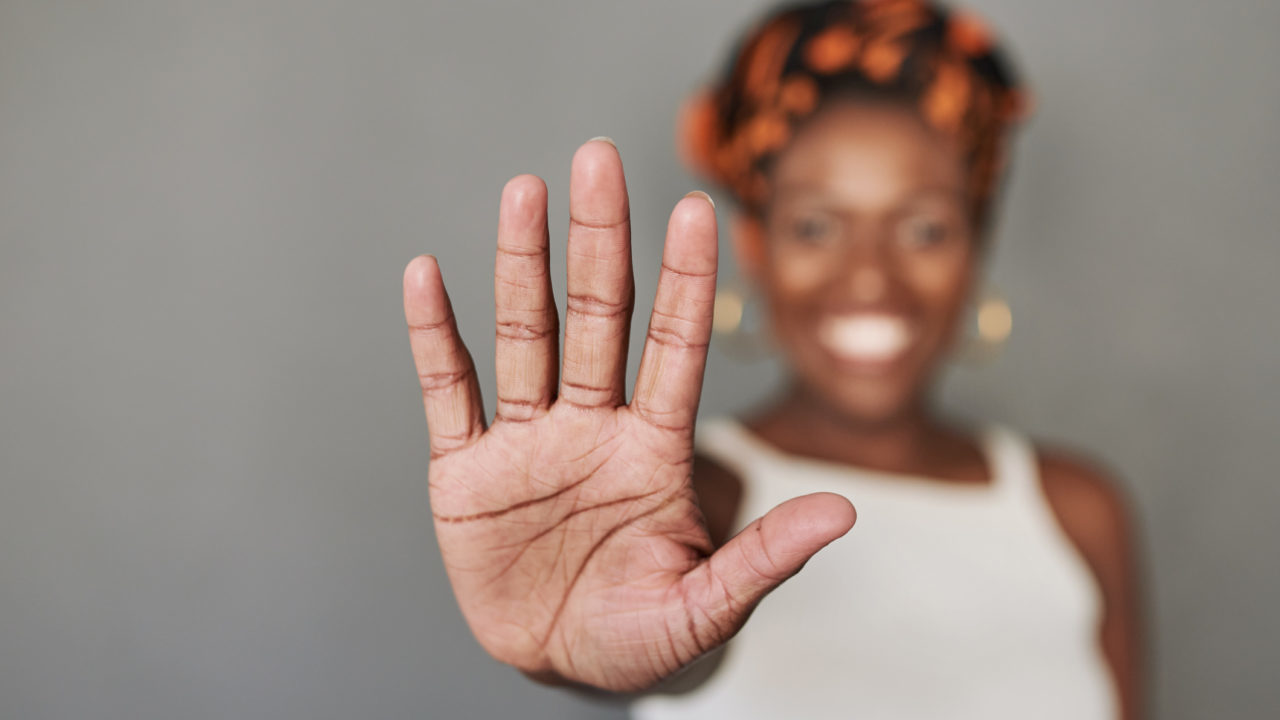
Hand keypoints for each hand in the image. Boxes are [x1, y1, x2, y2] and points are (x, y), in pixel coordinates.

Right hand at [403, 139, 854, 691]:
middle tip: (598, 160)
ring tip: (525, 191)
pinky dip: (435, 335)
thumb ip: (765, 557)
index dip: (684, 282)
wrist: (557, 665)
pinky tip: (427, 274)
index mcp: (653, 451)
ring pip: (525, 336)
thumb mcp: (706, 607)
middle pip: (598, 317)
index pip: (675, 349)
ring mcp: (527, 442)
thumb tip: (844, 511)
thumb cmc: (639, 636)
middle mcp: (592, 426)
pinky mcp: (465, 470)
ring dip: (521, 265)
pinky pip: (449, 390)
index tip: (698, 210)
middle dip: (600, 240)